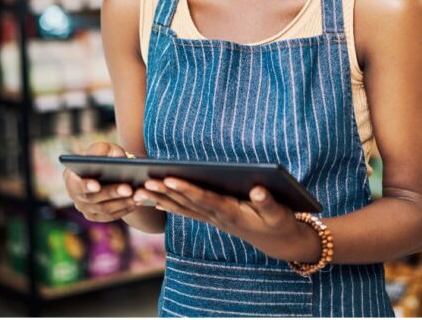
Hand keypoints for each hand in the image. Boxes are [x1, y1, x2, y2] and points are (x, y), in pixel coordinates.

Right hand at [63, 141, 139, 222]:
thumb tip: (102, 157)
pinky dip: (124, 209)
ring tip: (137, 195)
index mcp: (71, 177)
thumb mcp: (103, 149)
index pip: (75, 184)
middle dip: (111, 193)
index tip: (96, 186)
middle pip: (92, 198)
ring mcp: (85, 208)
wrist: (111, 171)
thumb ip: (101, 150)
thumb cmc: (105, 157)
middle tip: (128, 188)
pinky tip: (137, 202)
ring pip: (104, 209)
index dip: (85, 186)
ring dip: (121, 203)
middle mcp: (75, 195)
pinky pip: (111, 216)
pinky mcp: (96, 216)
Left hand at [139, 178, 320, 262]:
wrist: (277, 241)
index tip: (170, 179)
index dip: (187, 189)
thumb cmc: (278, 222)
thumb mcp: (279, 213)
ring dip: (163, 199)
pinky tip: (156, 198)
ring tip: (142, 189)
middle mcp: (218, 216)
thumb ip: (268, 202)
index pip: (205, 199)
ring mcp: (213, 219)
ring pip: (184, 208)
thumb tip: (258, 189)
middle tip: (146, 181)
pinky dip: (171, 205)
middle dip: (167, 192)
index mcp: (232, 212)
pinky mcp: (213, 217)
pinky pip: (187, 211)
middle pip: (188, 203)